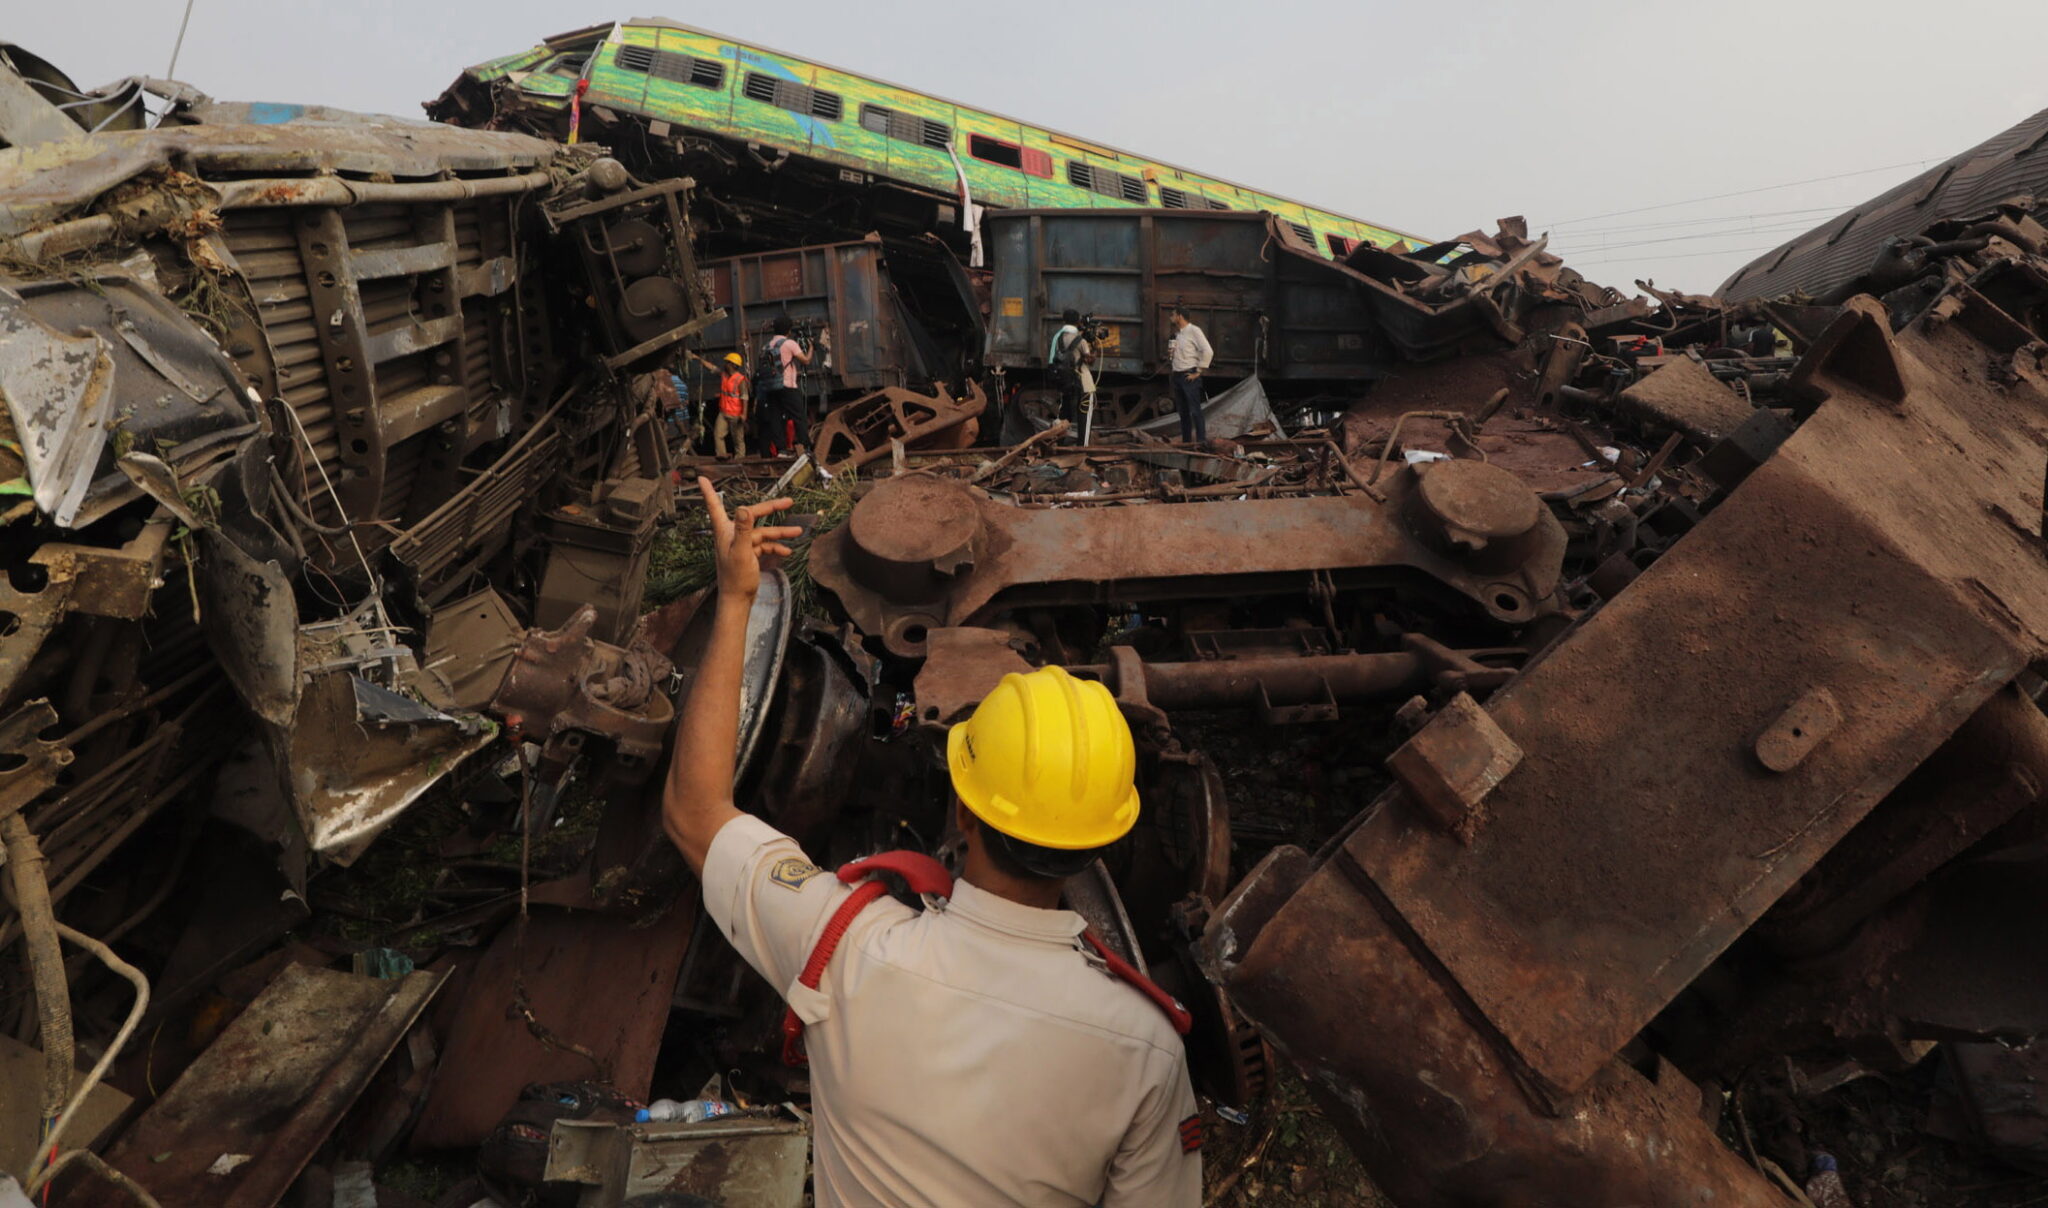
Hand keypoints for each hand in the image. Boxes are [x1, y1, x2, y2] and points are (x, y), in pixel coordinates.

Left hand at [697, 477, 801, 600]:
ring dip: (780, 533)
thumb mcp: (741, 552)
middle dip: (771, 508)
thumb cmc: (735, 578)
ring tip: (798, 532)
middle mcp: (732, 534)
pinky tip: (788, 551)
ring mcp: (741, 544)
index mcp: (725, 531)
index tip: (701, 478)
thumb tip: (744, 508)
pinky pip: (764, 545)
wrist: (738, 600)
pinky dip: (776, 547)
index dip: (709, 492)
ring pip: (763, 532)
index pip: (715, 506)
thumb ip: (743, 530)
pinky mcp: (749, 554)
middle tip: (789, 501)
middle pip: (752, 515)